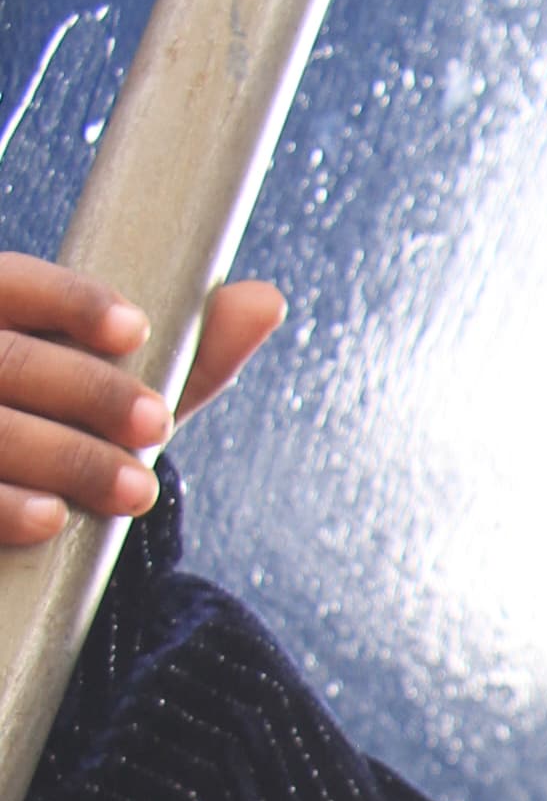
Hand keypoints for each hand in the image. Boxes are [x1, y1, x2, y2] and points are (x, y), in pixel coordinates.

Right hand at [0, 255, 284, 550]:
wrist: (19, 512)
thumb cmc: (80, 430)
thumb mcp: (132, 391)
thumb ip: (192, 354)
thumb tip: (267, 300)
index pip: (15, 281)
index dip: (70, 301)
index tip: (136, 330)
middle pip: (10, 359)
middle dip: (90, 391)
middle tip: (158, 424)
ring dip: (67, 458)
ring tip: (137, 490)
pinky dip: (6, 503)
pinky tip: (53, 518)